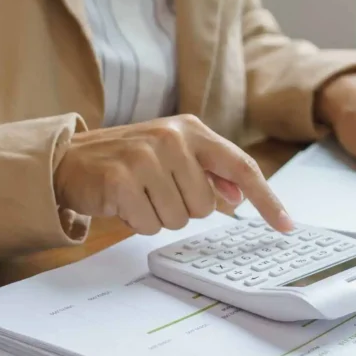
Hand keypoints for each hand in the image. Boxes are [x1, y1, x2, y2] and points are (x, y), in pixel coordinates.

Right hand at [53, 114, 293, 234]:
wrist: (68, 159)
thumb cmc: (127, 160)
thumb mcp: (172, 156)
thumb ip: (208, 173)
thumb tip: (239, 195)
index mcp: (191, 129)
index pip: (241, 167)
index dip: (267, 199)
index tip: (287, 226)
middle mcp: (172, 138)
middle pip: (207, 206)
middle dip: (183, 208)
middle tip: (156, 191)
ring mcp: (146, 156)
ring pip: (180, 219)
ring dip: (159, 216)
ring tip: (138, 194)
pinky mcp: (122, 179)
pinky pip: (150, 224)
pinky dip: (138, 221)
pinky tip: (123, 202)